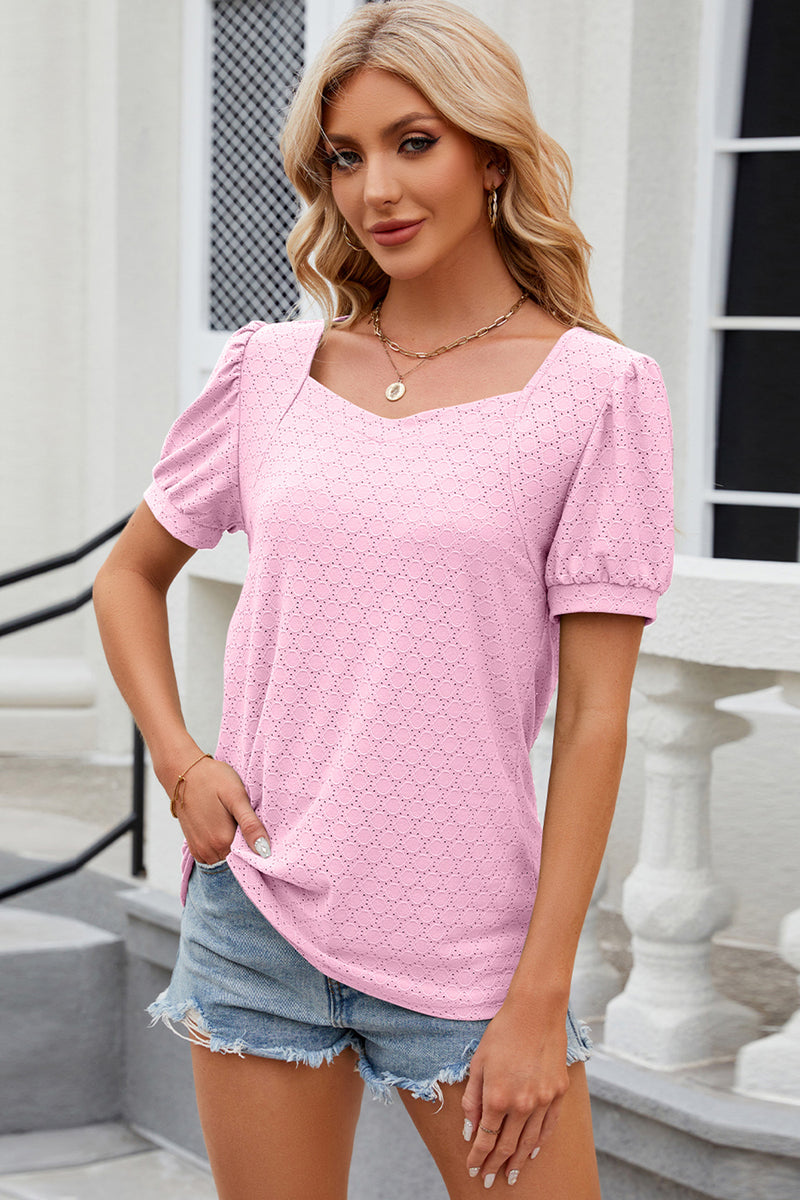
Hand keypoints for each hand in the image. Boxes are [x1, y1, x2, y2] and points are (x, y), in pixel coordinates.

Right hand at [170, 756, 270, 864]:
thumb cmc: (213, 779)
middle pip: (236, 859)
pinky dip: (220, 848)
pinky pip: (212, 856)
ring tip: (234, 824)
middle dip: (244, 847)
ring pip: (224, 859)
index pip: (248, 857)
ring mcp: (199, 849)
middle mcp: (209, 850)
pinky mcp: (193, 846)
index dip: (257, 847)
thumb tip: (265, 851)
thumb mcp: (237, 797)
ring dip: (231, 847)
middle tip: (246, 823)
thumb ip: (250, 825)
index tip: (258, 830)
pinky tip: (223, 828)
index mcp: (223, 840)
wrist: (184, 772)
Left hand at [462, 995, 569, 1187]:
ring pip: (529, 1141)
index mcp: (497, 1097)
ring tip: (511, 1174)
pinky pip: (549, 1127)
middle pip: (507, 1145)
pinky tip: (532, 1152)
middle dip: (495, 1165)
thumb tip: (470, 1130)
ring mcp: (544, 1100)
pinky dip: (540, 1143)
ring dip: (518, 1161)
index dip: (478, 1156)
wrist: (535, 1012)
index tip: (473, 1169)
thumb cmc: (502, 1033)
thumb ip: (473, 1100)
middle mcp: (522, 1104)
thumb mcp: (478, 1063)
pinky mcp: (559, 1093)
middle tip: (489, 1180)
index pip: (486, 1138)